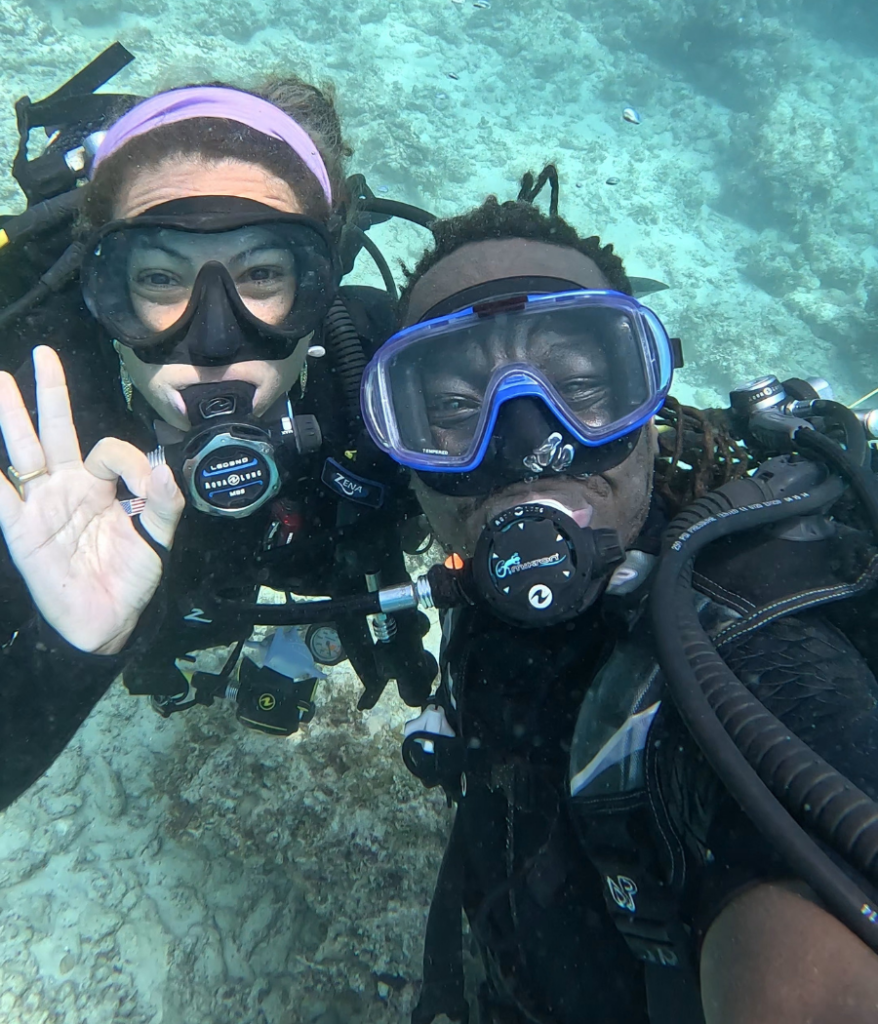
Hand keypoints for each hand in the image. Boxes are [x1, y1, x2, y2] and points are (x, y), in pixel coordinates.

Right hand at [0, 346, 184, 653]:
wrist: (110, 618)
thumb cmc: (131, 576)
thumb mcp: (158, 537)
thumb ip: (166, 503)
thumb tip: (169, 468)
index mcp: (100, 486)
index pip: (106, 450)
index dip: (127, 460)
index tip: (146, 485)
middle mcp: (67, 488)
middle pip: (53, 432)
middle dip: (47, 394)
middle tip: (43, 356)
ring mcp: (41, 506)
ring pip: (23, 452)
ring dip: (10, 418)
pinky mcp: (23, 531)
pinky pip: (1, 499)